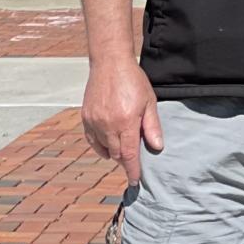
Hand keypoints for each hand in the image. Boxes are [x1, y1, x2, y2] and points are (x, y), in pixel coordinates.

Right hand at [81, 59, 163, 186]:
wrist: (110, 62)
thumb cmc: (133, 80)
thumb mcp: (149, 100)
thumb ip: (152, 126)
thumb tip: (157, 147)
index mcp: (126, 121)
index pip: (129, 155)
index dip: (133, 170)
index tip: (136, 181)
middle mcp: (108, 125)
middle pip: (117, 154)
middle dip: (126, 159)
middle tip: (134, 156)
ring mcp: (94, 122)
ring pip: (104, 149)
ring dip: (114, 152)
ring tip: (123, 143)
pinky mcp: (86, 119)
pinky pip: (93, 140)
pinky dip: (101, 145)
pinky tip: (109, 140)